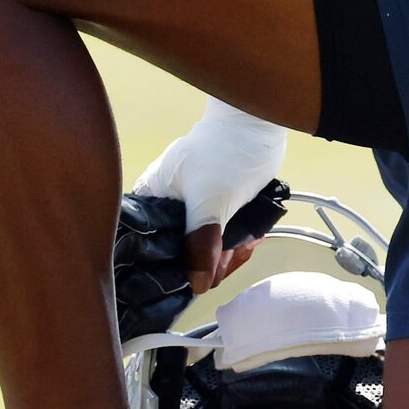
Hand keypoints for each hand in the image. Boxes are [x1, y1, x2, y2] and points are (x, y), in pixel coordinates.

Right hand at [134, 101, 287, 292]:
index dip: (172, 268)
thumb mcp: (211, 200)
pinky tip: (250, 237)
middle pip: (181, 253)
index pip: (150, 249)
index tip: (199, 275)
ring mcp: (190, 207)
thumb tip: (199, 285)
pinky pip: (219, 236)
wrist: (259, 123)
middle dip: (209, 260)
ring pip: (203, 247)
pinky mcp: (212, 207)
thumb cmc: (227, 151)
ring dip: (227, 251)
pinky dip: (235, 241)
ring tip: (248, 241)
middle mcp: (165, 206)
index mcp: (151, 200)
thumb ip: (201, 242)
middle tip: (234, 253)